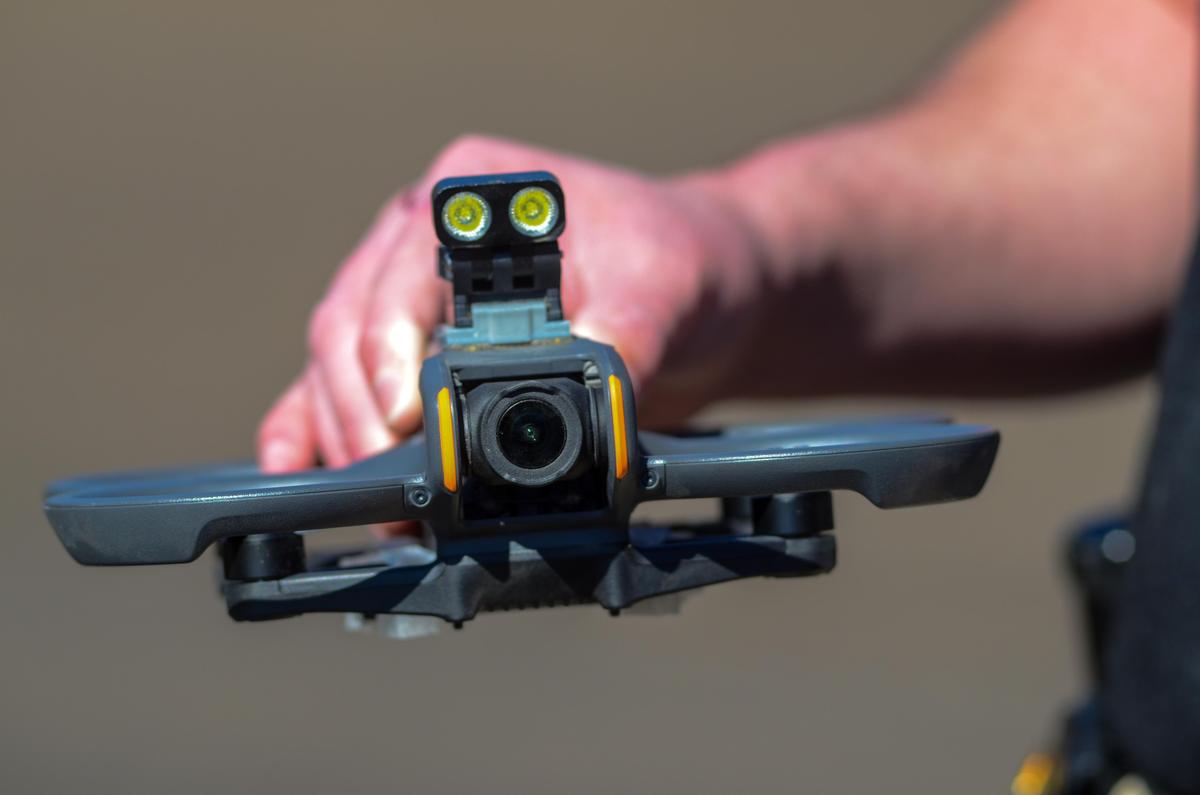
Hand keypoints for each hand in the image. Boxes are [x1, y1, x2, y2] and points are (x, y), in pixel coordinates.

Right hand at [256, 134, 763, 471]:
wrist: (700, 295)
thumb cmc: (679, 261)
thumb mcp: (666, 286)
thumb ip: (625, 332)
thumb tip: (580, 396)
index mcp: (471, 195)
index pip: (402, 270)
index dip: (389, 344)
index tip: (406, 414)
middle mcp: (423, 239)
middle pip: (350, 322)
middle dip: (361, 410)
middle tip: (389, 481)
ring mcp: (411, 297)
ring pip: (336, 363)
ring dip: (344, 434)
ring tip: (376, 507)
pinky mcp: (416, 351)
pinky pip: (343, 388)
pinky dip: (315, 428)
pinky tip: (296, 469)